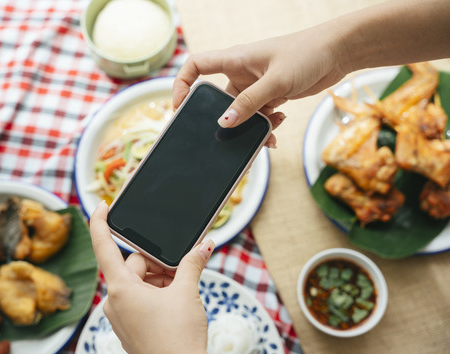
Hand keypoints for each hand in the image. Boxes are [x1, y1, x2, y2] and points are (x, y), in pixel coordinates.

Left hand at [90, 201, 213, 353]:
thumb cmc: (179, 337)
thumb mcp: (187, 292)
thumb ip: (192, 264)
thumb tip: (204, 246)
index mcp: (121, 289)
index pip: (104, 247)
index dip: (99, 223)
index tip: (100, 206)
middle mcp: (115, 303)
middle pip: (133, 267)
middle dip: (158, 264)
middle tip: (181, 269)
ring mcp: (121, 318)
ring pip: (137, 284)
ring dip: (159, 280)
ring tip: (181, 288)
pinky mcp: (129, 328)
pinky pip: (138, 300)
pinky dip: (155, 294)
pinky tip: (175, 300)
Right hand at [173, 27, 348, 146]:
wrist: (338, 52)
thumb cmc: (307, 53)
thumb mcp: (276, 81)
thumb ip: (250, 103)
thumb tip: (224, 124)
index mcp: (235, 59)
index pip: (196, 66)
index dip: (182, 84)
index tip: (180, 106)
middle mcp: (241, 72)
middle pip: (218, 100)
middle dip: (224, 119)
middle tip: (228, 137)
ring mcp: (255, 85)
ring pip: (241, 113)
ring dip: (251, 127)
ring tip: (266, 135)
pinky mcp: (270, 95)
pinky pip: (259, 116)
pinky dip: (266, 126)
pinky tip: (277, 127)